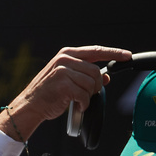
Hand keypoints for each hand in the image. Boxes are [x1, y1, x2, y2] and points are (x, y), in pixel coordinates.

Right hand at [0, 46, 131, 142]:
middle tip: (89, 94)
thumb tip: (106, 78)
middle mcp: (65, 59)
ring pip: (91, 83)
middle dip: (96, 86)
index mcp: (67, 54)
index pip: (96, 51)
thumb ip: (85, 75)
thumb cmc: (48, 93)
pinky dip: (84, 103)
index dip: (114, 53)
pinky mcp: (63, 85)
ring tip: (79, 100)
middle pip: (95, 71)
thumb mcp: (67, 79)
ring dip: (89, 96)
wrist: (30, 105)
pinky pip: (84, 95)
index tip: (126, 56)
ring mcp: (63, 71)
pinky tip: (77, 105)